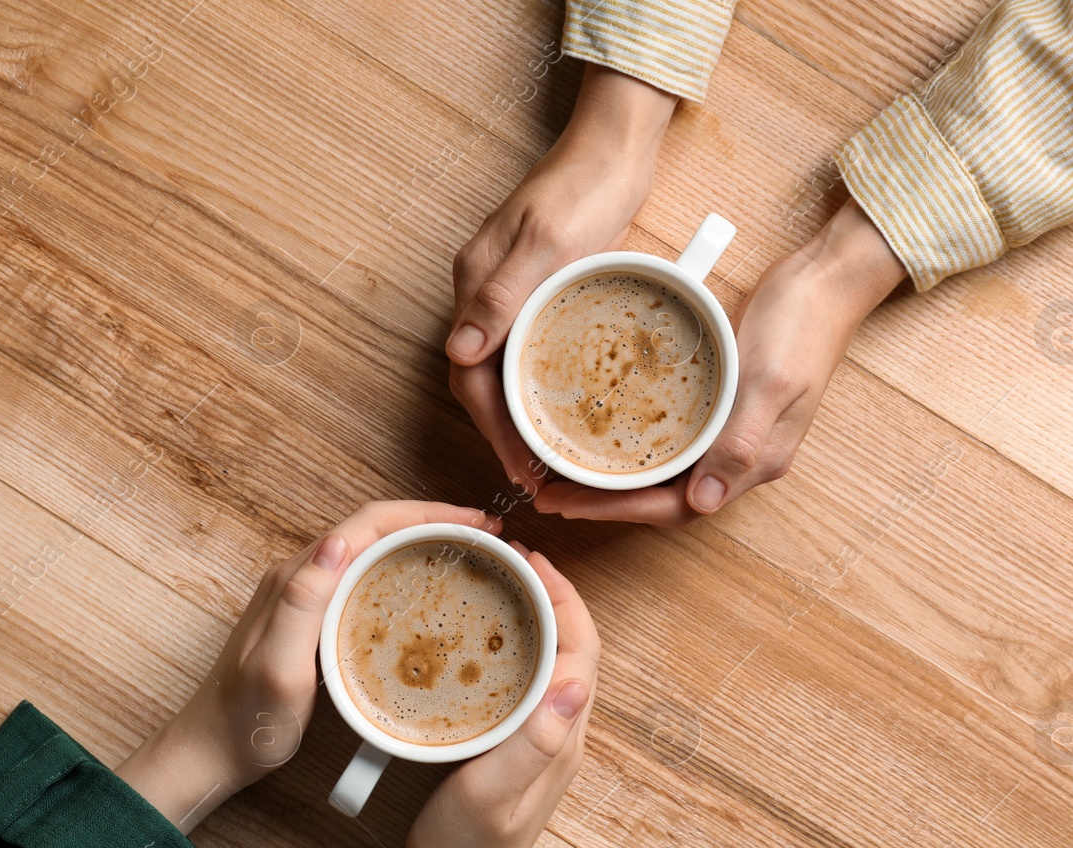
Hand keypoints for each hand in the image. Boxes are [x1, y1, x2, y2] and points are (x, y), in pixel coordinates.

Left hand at [115, 501, 501, 831]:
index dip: (427, 514)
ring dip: (424, 543)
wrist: (213, 751)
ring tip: (472, 555)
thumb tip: (338, 542)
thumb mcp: (277, 668)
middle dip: (435, 521)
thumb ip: (302, 604)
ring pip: (374, 550)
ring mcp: (307, 596)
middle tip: (489, 537)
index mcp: (297, 577)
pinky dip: (407, 572)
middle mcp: (302, 576)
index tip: (476, 523)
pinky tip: (431, 593)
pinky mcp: (313, 618)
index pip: (370, 523)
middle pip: (377, 528)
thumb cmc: (246, 719)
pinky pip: (368, 579)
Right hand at [378, 547, 599, 847]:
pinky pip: (529, 680)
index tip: (529, 559)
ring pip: (553, 661)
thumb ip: (533, 741)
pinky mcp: (518, 746)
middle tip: (511, 558)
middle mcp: (561, 733)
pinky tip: (481, 639)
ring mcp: (541, 740)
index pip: (582, 648)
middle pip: (573, 646)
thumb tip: (577, 682)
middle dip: (551, 595)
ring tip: (498, 583)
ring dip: (535, 616)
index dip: (563, 597)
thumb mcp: (491, 794)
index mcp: (562, 737)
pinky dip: (514, 645)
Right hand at [449, 64, 676, 492]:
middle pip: (480, 380)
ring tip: (549, 456)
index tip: (522, 467)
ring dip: (519, 416)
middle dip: (503, 433)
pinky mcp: (536, 290)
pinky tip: (563, 407)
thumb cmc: (585, 187)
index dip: (493, 428)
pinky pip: (525, 351)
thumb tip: (459, 353)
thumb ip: (502, 296)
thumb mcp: (548, 242)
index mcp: (477, 284)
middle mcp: (484, 292)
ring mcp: (508, 292)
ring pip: (501, 370)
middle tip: (537, 477)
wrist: (613, 145)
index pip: (470, 375)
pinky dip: (538, 387)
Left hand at [537, 198, 908, 524]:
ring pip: (664, 471)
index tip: (566, 503)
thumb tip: (703, 502)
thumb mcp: (770, 382)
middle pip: (663, 497)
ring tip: (563, 467)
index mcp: (754, 462)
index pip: (676, 507)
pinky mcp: (722, 406)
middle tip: (548, 489)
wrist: (828, 279)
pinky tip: (600, 428)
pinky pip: (670, 438)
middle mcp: (739, 456)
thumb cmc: (802, 325)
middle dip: (605, 500)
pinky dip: (632, 442)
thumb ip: (739, 444)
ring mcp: (731, 432)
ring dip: (615, 476)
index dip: (617, 511)